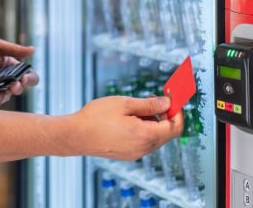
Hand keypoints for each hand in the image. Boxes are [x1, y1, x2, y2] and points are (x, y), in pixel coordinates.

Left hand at [0, 38, 38, 108]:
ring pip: (3, 99)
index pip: (30, 77)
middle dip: (15, 89)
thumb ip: (14, 49)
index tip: (23, 79)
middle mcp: (7, 82)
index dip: (30, 80)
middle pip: (18, 90)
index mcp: (13, 69)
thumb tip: (33, 50)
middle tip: (11, 88)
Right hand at [66, 96, 183, 159]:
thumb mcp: (125, 104)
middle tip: (154, 98)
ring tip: (134, 108)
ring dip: (152, 121)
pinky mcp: (128, 154)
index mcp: (146, 136)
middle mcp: (143, 148)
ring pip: (155, 136)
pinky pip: (144, 141)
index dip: (177, 111)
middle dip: (165, 114)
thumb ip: (149, 105)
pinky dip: (143, 129)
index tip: (173, 99)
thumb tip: (167, 103)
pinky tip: (128, 118)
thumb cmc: (95, 119)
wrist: (75, 136)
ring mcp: (135, 153)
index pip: (175, 126)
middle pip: (167, 132)